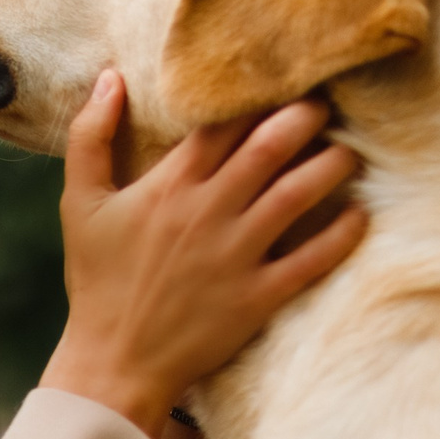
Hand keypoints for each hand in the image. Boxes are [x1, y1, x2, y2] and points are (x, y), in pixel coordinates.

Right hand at [40, 70, 369, 438]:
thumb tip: (109, 77)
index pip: (223, 122)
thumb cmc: (97, 282)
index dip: (257, 95)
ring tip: (350, 149)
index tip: (280, 81)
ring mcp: (237, 254)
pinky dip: (342, 234)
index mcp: (170, 185)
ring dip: (331, 165)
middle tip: (326, 104)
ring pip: (298, 193)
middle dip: (305, 117)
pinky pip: (313, 258)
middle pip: (270, 146)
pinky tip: (360, 214)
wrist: (115, 361)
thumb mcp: (80, 203)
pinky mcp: (258, 296)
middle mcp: (209, 211)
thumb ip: (89, 137)